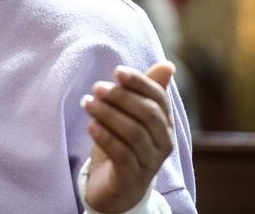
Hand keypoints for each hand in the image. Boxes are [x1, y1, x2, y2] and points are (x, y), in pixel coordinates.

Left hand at [81, 61, 175, 212]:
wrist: (115, 190)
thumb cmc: (123, 145)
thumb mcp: (130, 117)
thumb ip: (142, 92)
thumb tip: (168, 65)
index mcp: (165, 125)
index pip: (159, 99)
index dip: (140, 82)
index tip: (117, 71)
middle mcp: (164, 144)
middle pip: (148, 114)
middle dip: (121, 97)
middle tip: (96, 87)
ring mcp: (150, 163)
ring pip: (134, 133)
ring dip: (109, 114)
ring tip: (87, 103)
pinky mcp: (132, 178)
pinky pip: (122, 155)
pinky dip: (106, 137)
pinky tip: (91, 126)